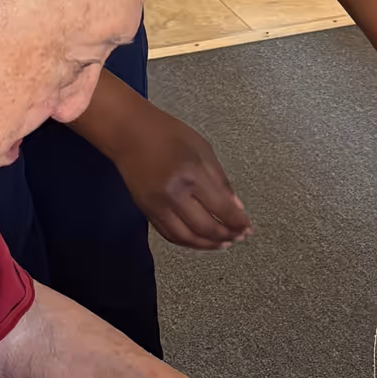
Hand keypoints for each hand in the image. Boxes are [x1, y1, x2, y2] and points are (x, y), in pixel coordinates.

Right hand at [107, 101, 250, 250]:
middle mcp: (173, 194)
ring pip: (186, 237)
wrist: (128, 132)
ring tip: (224, 244)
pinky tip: (201, 240)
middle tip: (240, 237)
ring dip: (208, 245)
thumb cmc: (167, 134)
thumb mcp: (203, 149)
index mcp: (192, 174)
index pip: (221, 209)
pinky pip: (169, 234)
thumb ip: (221, 181)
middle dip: (227, 236)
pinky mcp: (145, 210)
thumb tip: (237, 208)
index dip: (238, 223)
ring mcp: (157, 205)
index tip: (248, 228)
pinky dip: (187, 241)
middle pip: (205, 228)